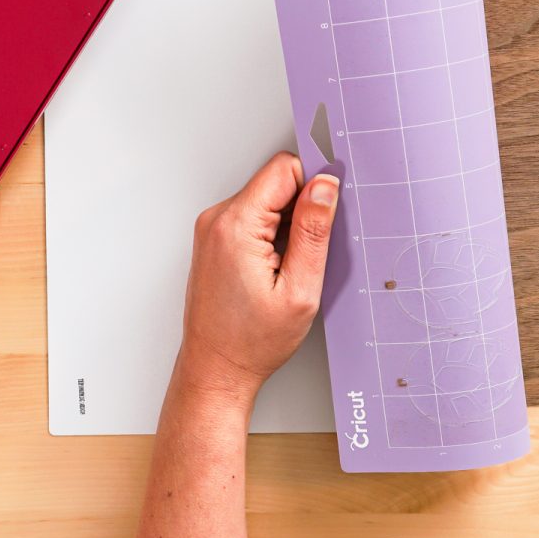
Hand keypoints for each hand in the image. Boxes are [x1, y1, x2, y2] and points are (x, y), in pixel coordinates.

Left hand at [177, 152, 339, 405]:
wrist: (215, 369)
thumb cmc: (251, 342)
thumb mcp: (299, 290)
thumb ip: (313, 232)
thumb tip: (325, 187)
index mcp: (235, 225)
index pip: (284, 168)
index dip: (314, 186)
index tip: (326, 215)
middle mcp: (217, 220)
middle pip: (274, 182)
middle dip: (300, 209)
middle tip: (305, 254)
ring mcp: (212, 229)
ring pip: (265, 200)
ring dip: (285, 225)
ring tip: (288, 267)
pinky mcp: (214, 239)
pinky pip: (252, 217)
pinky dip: (271, 235)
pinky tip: (275, 268)